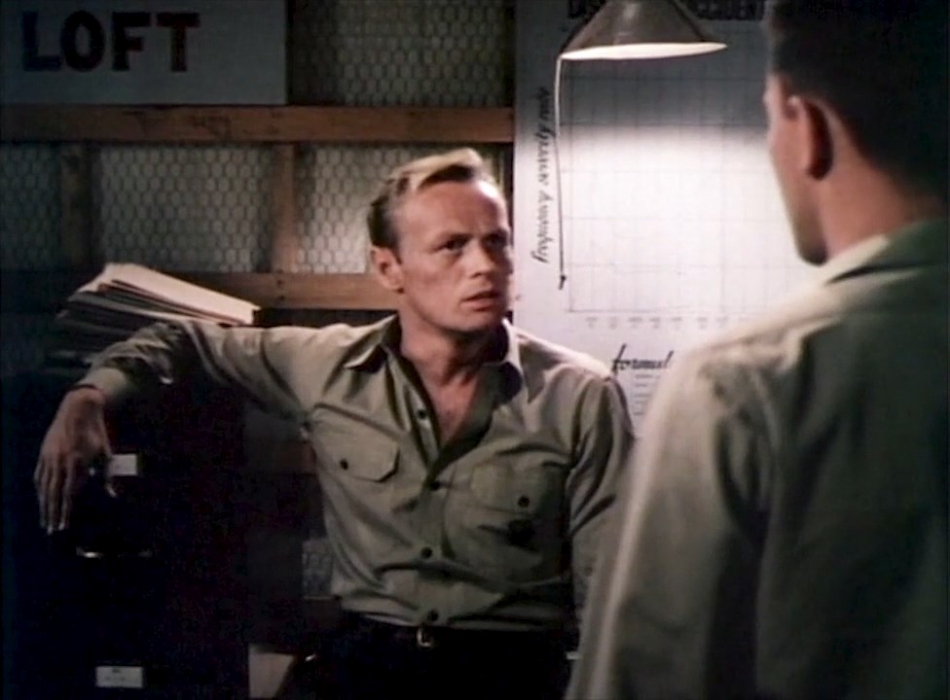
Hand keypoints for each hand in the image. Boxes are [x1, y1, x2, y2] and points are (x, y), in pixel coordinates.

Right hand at [34, 386, 112, 533]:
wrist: (79, 408)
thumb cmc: (97, 432)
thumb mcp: (106, 453)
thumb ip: (108, 476)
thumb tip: (113, 496)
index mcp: (77, 462)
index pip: (69, 493)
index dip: (66, 511)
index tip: (64, 526)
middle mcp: (60, 461)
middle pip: (54, 494)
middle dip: (52, 514)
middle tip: (50, 530)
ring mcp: (49, 457)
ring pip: (44, 486)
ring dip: (44, 505)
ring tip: (45, 520)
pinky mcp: (44, 452)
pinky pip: (39, 475)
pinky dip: (40, 489)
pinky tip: (41, 499)